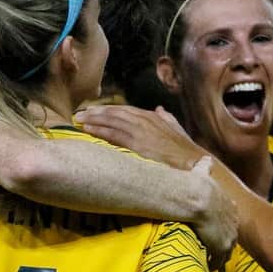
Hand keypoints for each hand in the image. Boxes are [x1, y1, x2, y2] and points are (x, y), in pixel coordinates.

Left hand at [75, 104, 207, 170]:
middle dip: (97, 113)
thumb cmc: (185, 149)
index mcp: (152, 116)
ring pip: (111, 121)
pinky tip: (87, 130)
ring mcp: (140, 131)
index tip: (95, 111)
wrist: (192, 162)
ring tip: (80, 120)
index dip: (109, 110)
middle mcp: (144, 120)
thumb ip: (167, 118)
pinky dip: (99, 130)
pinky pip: (113, 134)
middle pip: (114, 113)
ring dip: (93, 120)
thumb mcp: (176, 128)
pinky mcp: (136, 144)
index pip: (125, 110)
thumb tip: (160, 109)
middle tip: (81, 114)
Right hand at [190, 156, 238, 270]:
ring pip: (226, 251)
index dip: (222, 225)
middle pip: (231, 236)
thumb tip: (205, 158)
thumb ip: (206, 167)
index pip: (230, 219)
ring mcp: (229, 236)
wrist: (196, 197)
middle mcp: (233, 222)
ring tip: (208, 261)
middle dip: (223, 242)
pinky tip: (203, 265)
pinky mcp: (221, 247)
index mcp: (229, 206)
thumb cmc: (195, 184)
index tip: (213, 230)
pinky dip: (212, 264)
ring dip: (217, 255)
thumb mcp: (203, 172)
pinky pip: (218, 260)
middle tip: (212, 249)